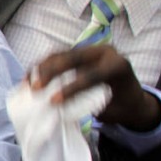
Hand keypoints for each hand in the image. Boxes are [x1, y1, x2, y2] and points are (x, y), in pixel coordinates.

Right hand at [31, 45, 160, 130]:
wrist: (133, 99)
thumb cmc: (123, 107)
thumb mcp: (110, 110)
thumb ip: (89, 105)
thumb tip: (60, 108)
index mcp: (117, 65)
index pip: (91, 74)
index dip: (71, 88)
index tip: (53, 101)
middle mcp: (104, 52)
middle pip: (73, 57)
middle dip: (51, 72)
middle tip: (35, 88)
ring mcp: (90, 50)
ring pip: (61, 53)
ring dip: (42, 67)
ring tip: (28, 82)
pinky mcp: (78, 53)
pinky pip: (57, 56)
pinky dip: (42, 66)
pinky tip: (30, 77)